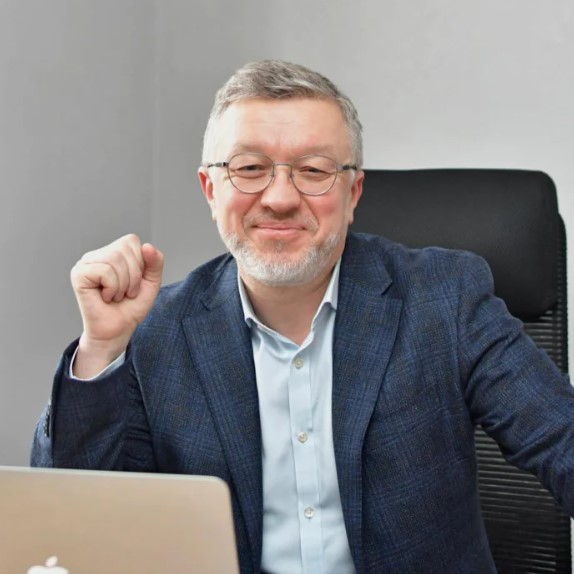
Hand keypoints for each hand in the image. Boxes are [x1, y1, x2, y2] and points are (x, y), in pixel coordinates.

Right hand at [70, 234, 163, 377]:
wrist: (118, 330)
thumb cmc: (130, 307)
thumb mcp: (151, 282)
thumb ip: (155, 262)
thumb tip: (147, 246)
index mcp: (113, 252)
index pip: (131, 241)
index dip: (140, 263)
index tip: (134, 282)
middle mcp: (97, 254)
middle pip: (124, 250)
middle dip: (133, 276)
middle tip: (125, 292)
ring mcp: (85, 263)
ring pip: (115, 260)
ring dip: (123, 284)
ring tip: (116, 295)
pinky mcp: (78, 274)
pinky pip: (105, 271)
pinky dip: (112, 288)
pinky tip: (105, 297)